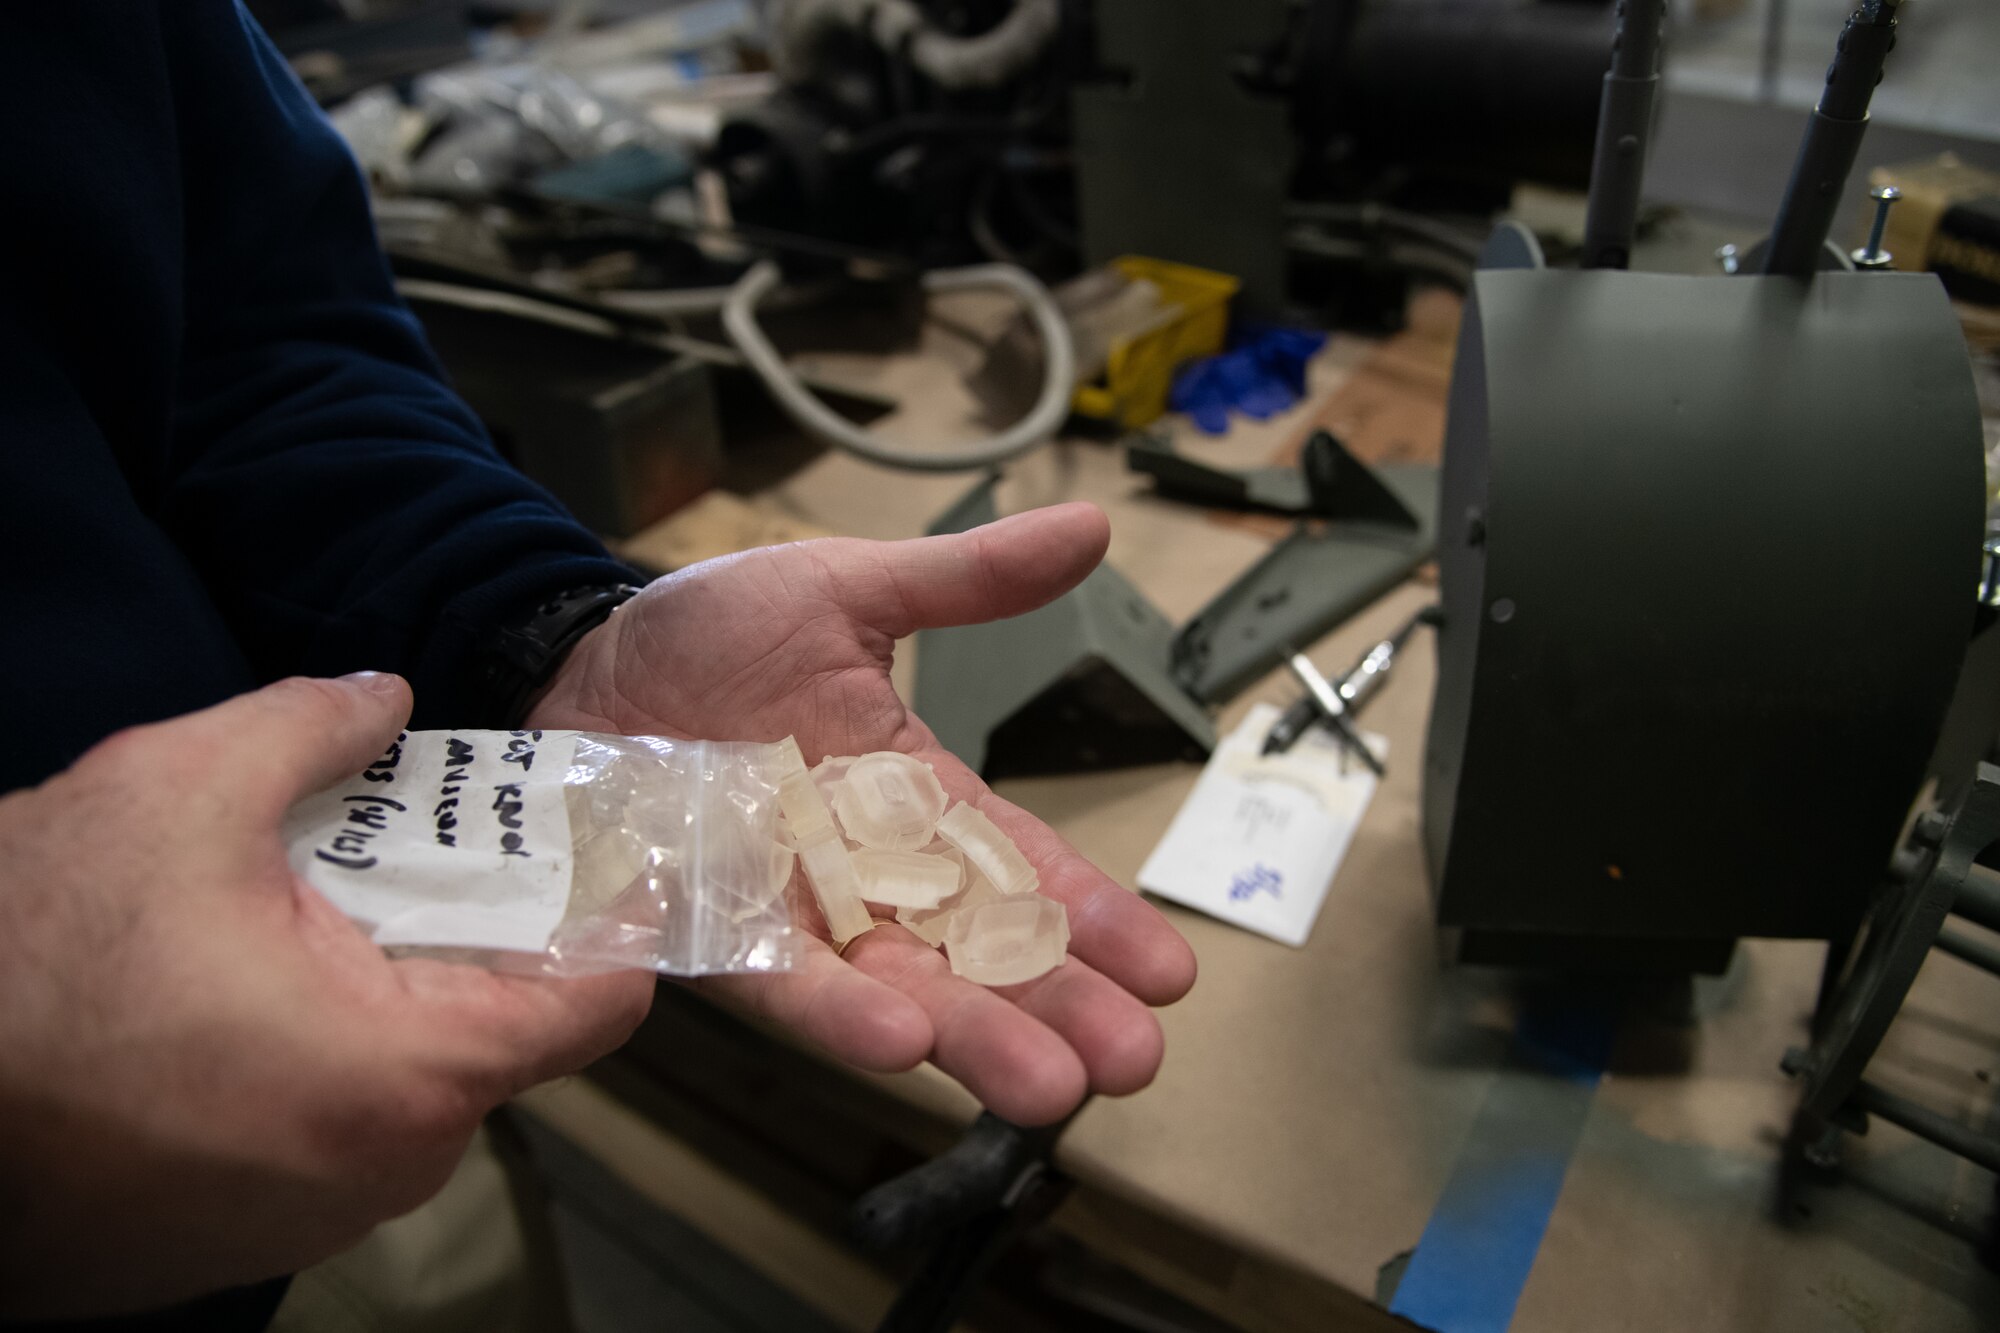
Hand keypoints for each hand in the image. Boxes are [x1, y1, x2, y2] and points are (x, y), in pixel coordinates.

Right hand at [0, 675, 651, 1318]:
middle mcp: (386, 1168)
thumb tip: (387, 696)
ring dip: (386, 1003)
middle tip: (419, 864)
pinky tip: (241, 1001)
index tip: (602, 864)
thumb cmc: (29, 961)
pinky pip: (335, 1137)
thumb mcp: (175, 790)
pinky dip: (320, 1066)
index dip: (610, 923)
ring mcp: (316, 1218)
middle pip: (502, 1038)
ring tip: (308, 923)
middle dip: (472, 946)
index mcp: (408, 1072)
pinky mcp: (247, 1241)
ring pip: (414, 1087)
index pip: (598, 1006)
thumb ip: (314, 724)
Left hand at [531, 503, 1196, 1125]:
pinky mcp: (714, 935)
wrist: (575, 660)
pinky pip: (786, 980)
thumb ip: (967, 581)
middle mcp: (869, 871)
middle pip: (983, 950)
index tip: (1171, 972)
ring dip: (975, 1036)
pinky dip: (842, 1011)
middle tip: (1133, 1062)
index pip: (1024, 867)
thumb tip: (1090, 530)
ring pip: (902, 985)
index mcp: (915, 795)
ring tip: (1046, 1091)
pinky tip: (904, 1042)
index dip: (1096, 918)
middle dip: (1060, 1005)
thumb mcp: (848, 590)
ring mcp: (795, 911)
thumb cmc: (707, 632)